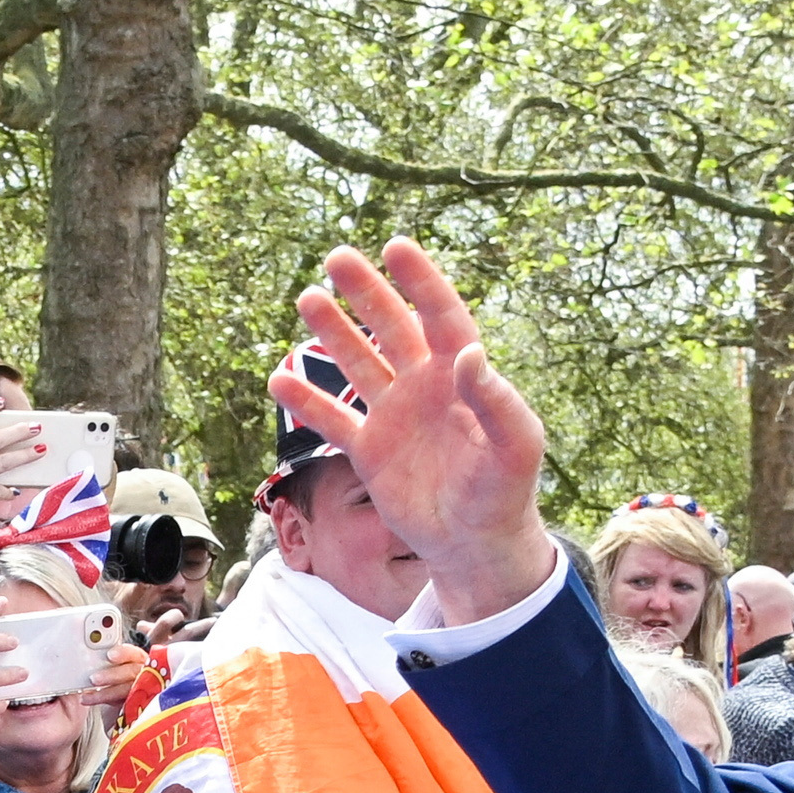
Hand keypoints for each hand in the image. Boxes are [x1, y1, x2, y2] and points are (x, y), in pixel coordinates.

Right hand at [281, 239, 562, 616]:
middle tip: (337, 257)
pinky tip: (278, 378)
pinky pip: (332, 419)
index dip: (420, 281)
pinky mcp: (370, 451)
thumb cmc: (505, 493)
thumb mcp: (515, 446)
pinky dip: (306, 401)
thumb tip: (469, 354)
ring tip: (307, 298)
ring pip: (357, 362)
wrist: (475, 545)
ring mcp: (394, 416)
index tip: (396, 247)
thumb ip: (496, 400)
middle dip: (366, 292)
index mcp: (461, 375)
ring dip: (332, 332)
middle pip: (391, 326)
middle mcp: (424, 386)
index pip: (440, 315)